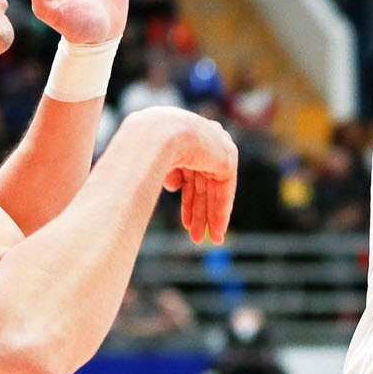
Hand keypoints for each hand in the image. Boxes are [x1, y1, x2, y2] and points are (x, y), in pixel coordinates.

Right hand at [126, 107, 238, 244]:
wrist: (159, 133)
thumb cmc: (145, 145)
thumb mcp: (156, 164)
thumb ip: (169, 173)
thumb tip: (175, 185)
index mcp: (185, 138)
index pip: (190, 176)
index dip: (188, 201)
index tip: (187, 222)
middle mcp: (205, 142)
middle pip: (203, 185)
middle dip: (199, 212)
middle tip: (197, 236)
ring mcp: (217, 149)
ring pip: (214, 190)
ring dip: (209, 217)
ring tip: (204, 239)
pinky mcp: (227, 159)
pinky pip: (225, 190)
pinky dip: (221, 210)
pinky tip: (218, 229)